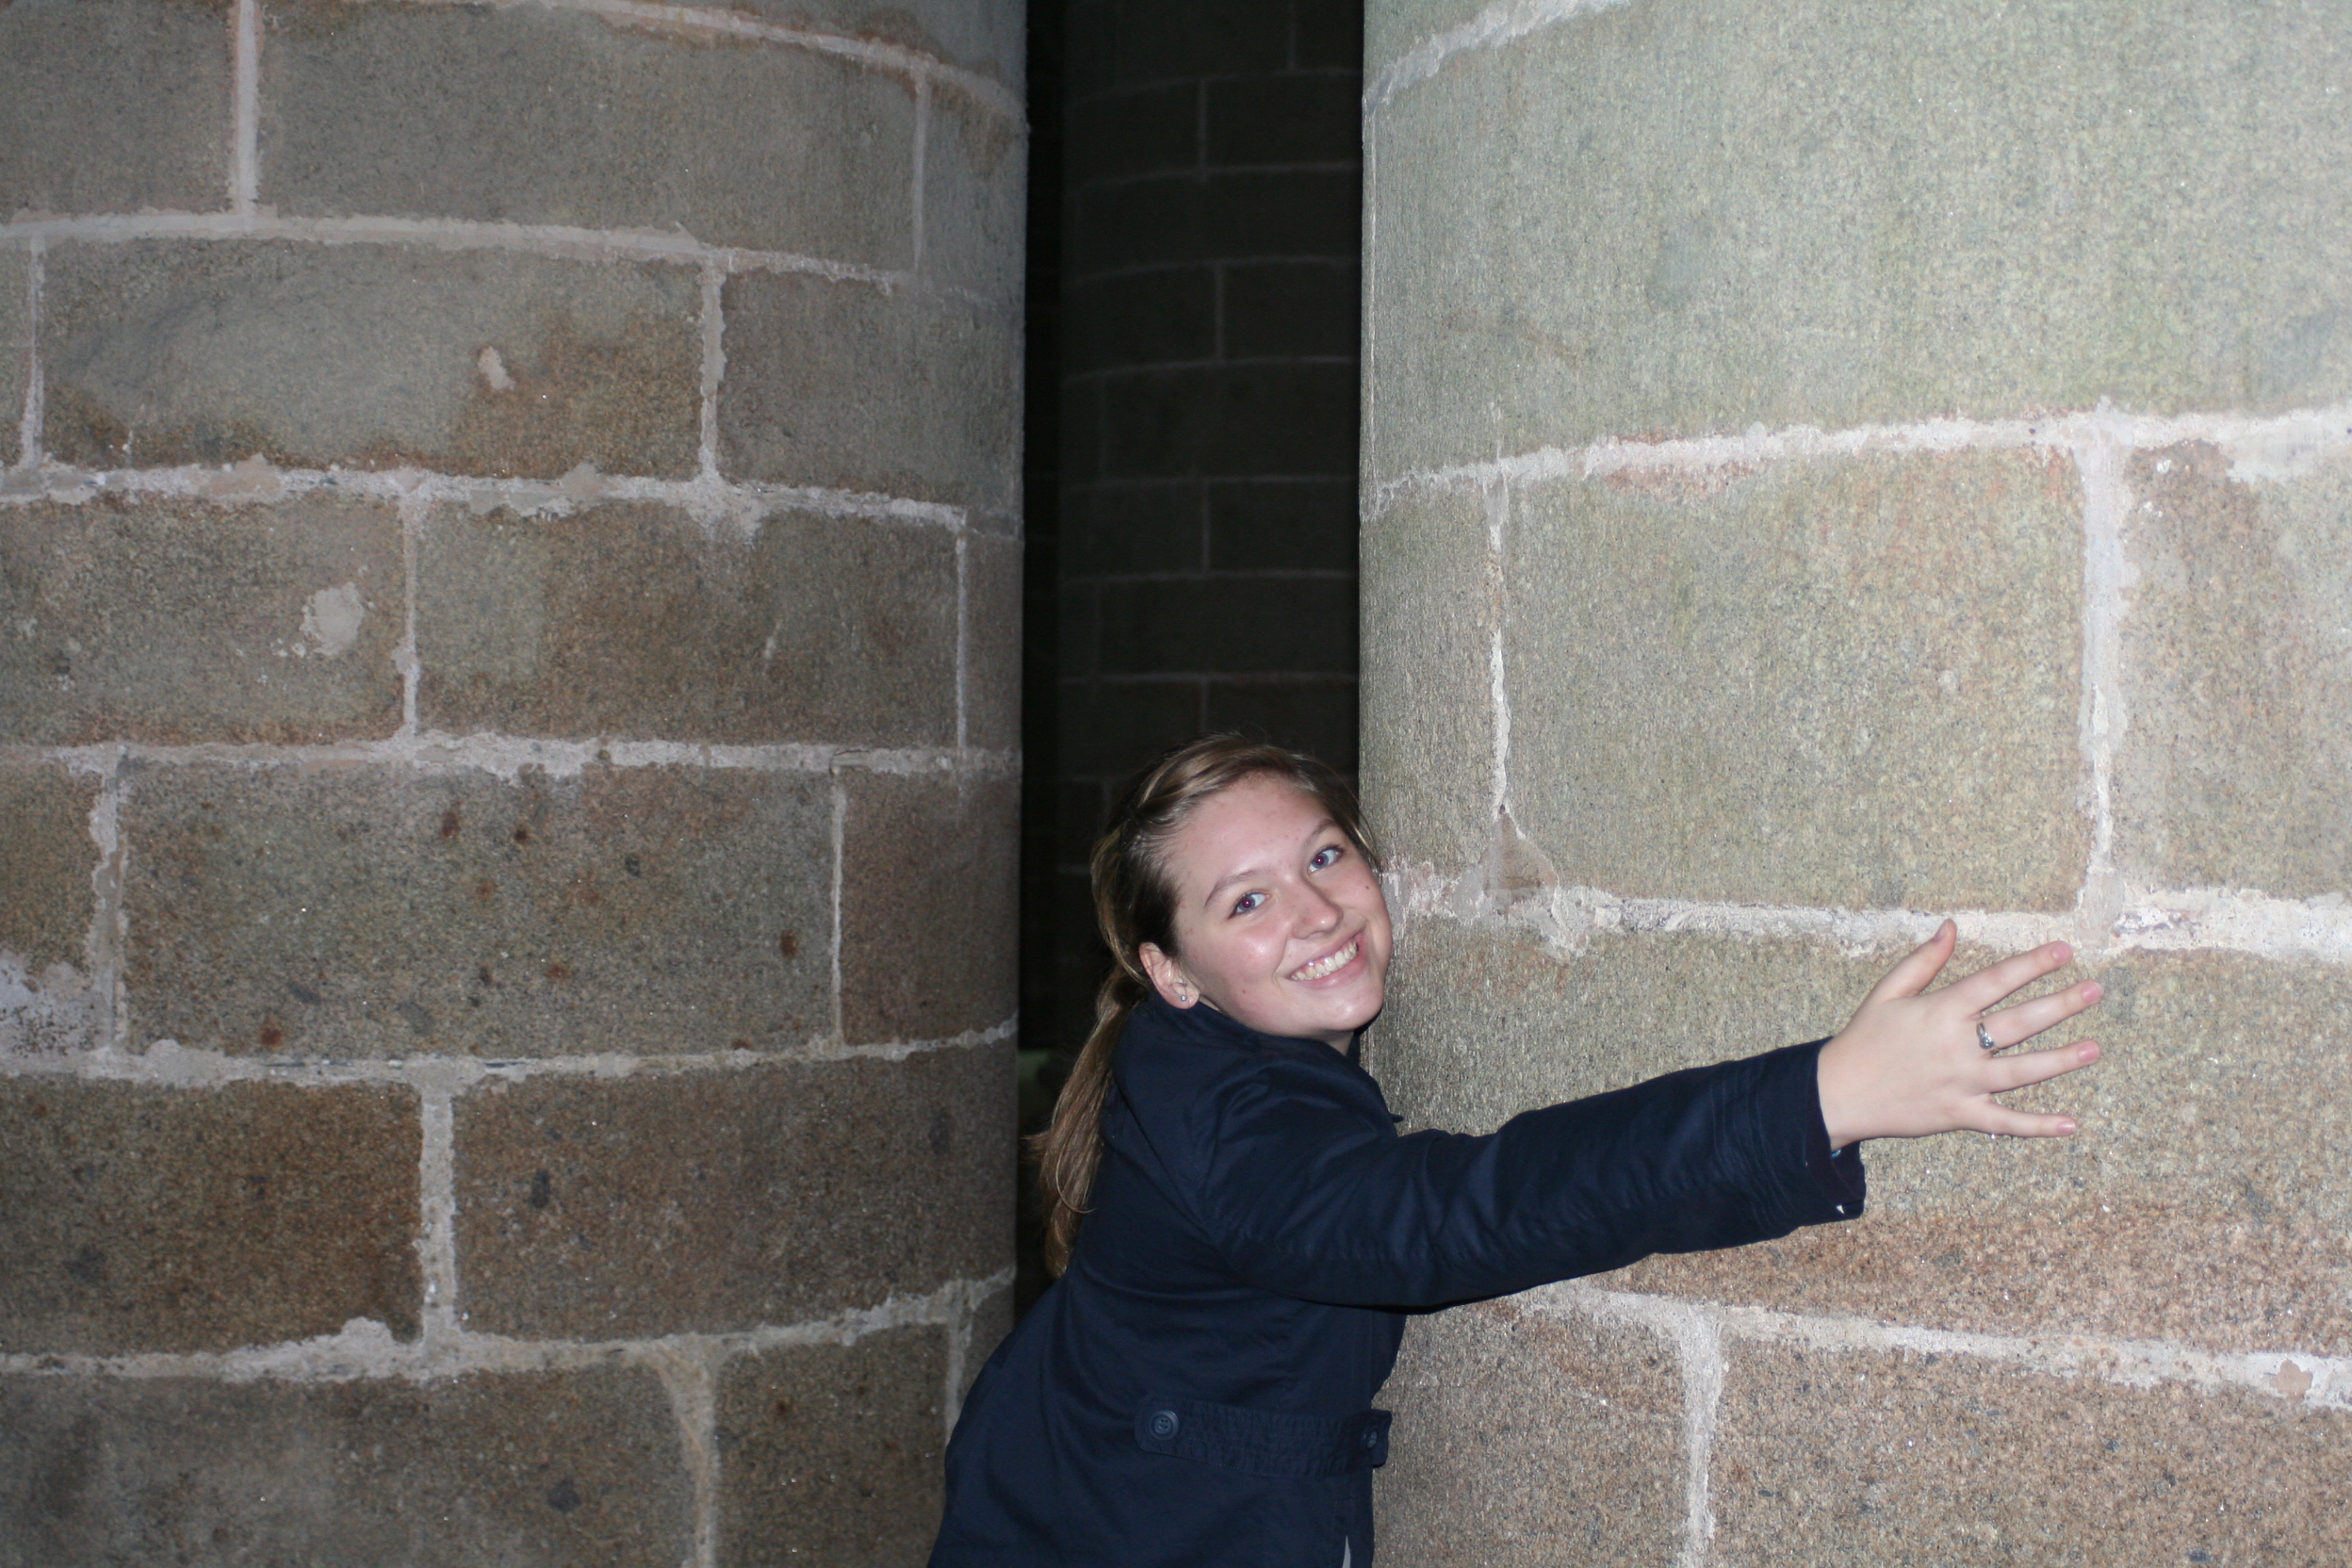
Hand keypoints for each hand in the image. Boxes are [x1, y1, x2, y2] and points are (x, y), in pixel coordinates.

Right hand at [1816, 919, 2102, 1147]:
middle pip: (2020, 1023)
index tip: (2064, 951)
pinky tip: (2069, 1124)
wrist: (1837, 1092)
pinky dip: (2036, 1126)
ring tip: (2094, 1049)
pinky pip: (2005, 1122)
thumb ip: (1923, 960)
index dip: (2032, 964)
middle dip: (2061, 1005)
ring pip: (2022, 1071)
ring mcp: (1962, 1083)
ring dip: (2060, 1060)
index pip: (1996, 981)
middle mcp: (1958, 1045)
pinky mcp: (1960, 1114)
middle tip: (2095, 991)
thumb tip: (1951, 927)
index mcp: (1941, 1011)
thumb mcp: (1887, 992)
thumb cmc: (1863, 1038)